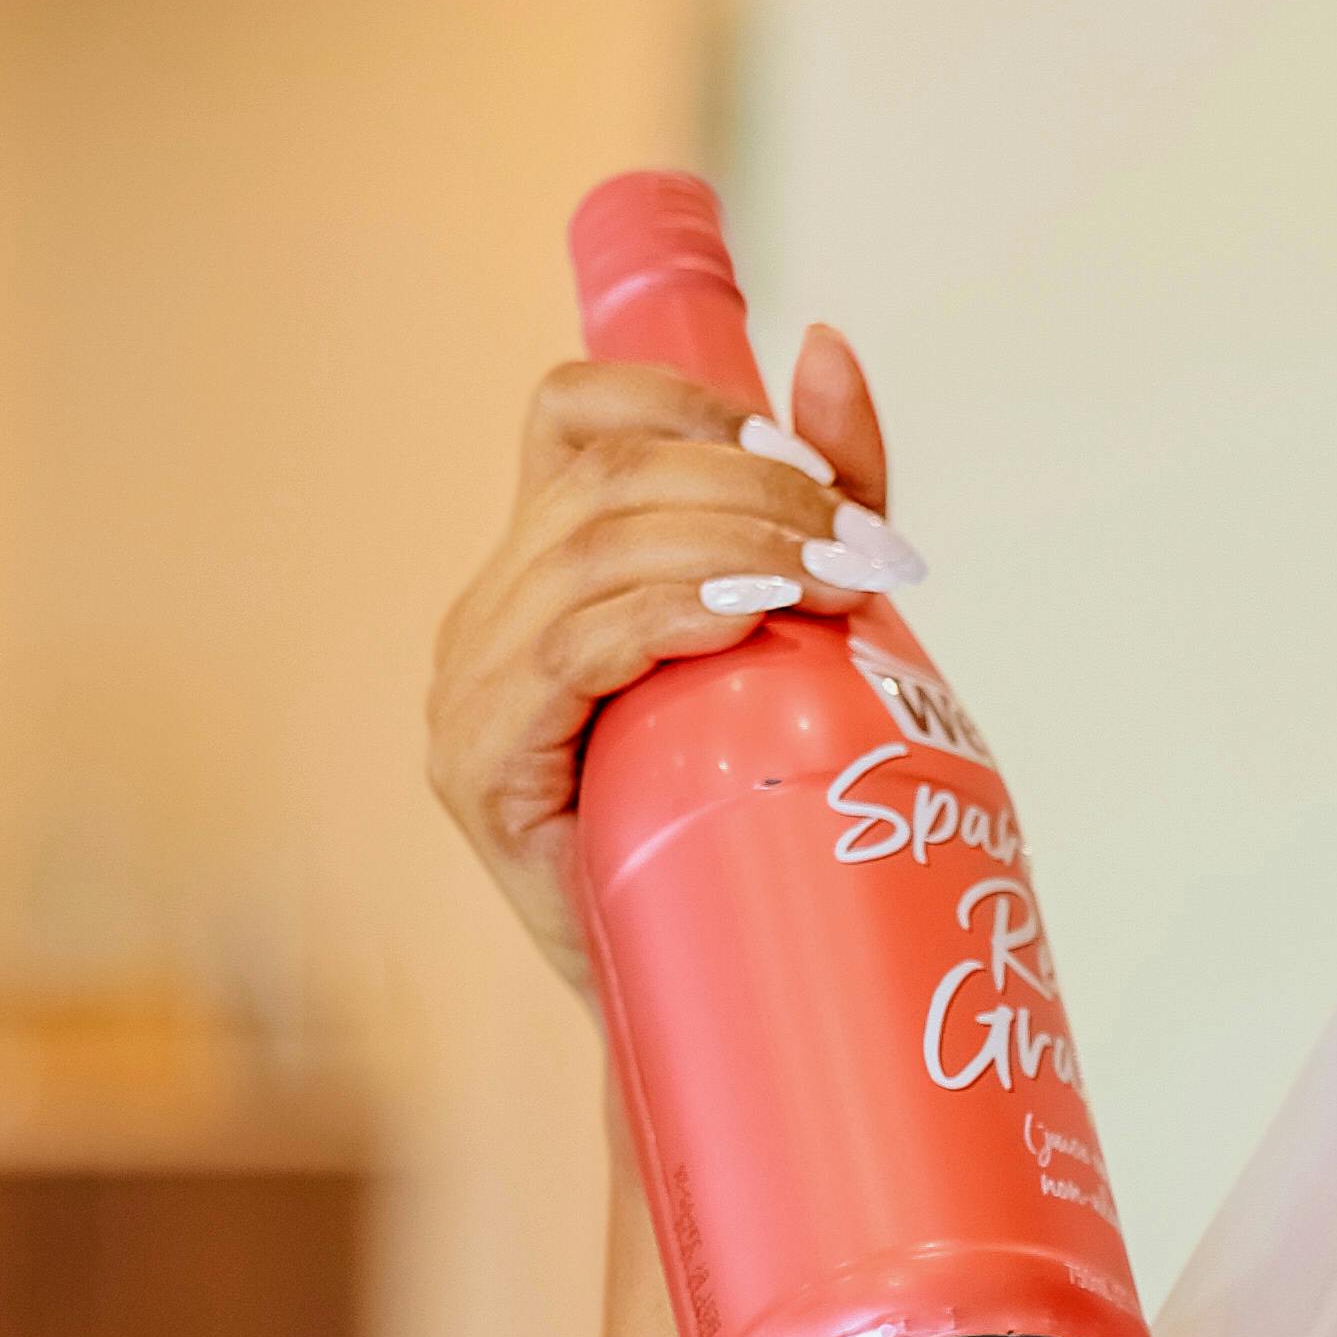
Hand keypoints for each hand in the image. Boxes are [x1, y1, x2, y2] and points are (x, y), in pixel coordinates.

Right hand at [422, 316, 894, 996]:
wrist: (710, 990)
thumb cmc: (748, 811)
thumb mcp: (797, 629)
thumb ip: (814, 496)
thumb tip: (824, 347)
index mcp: (541, 562)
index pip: (573, 409)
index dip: (687, 403)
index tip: (804, 459)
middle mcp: (488, 611)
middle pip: (606, 481)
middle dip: (753, 492)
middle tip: (866, 549)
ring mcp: (470, 690)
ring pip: (591, 558)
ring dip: (729, 551)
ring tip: (834, 584)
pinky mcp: (479, 769)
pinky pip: (567, 654)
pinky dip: (661, 621)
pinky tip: (742, 622)